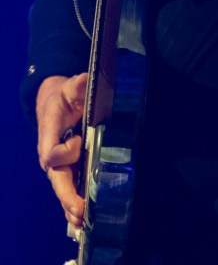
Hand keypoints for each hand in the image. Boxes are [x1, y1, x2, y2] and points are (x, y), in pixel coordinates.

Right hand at [36, 73, 86, 229]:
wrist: (56, 105)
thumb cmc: (62, 97)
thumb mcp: (70, 87)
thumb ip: (77, 85)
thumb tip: (86, 78)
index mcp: (48, 137)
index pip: (51, 154)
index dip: (65, 152)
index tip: (79, 140)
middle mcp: (51, 156)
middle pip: (56, 179)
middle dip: (67, 196)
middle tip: (80, 210)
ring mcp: (58, 166)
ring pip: (62, 189)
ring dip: (71, 206)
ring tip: (83, 223)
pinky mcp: (68, 169)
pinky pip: (69, 189)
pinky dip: (74, 205)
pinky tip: (83, 220)